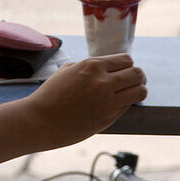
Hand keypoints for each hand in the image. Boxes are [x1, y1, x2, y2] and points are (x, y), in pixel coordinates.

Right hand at [27, 53, 146, 149]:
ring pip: (139, 91)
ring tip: (134, 93)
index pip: (126, 60)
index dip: (127, 65)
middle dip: (138, 76)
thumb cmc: (51, 94)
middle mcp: (104, 81)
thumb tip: (104, 68)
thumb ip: (89, 67)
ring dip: (139, 90)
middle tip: (135, 81)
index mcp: (93, 65)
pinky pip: (127, 107)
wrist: (40, 120)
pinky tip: (118, 105)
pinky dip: (127, 105)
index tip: (125, 70)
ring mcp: (107, 101)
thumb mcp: (69, 69)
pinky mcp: (107, 119)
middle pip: (137, 73)